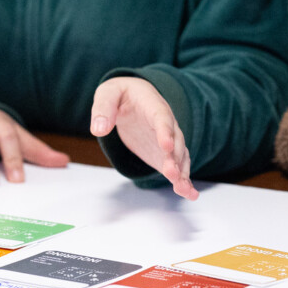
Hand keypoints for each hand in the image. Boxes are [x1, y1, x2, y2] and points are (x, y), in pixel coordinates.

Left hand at [91, 77, 197, 199]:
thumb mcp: (108, 94)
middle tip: (172, 174)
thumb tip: (98, 129)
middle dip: (175, 158)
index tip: (166, 146)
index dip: (165, 132)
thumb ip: (103, 108)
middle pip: (175, 140)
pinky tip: (189, 193)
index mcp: (152, 105)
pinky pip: (177, 166)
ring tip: (183, 189)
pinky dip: (183, 179)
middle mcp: (166, 123)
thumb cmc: (121, 94)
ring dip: (182, 171)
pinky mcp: (164, 154)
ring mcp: (167, 139)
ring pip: (180, 155)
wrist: (132, 98)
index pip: (161, 118)